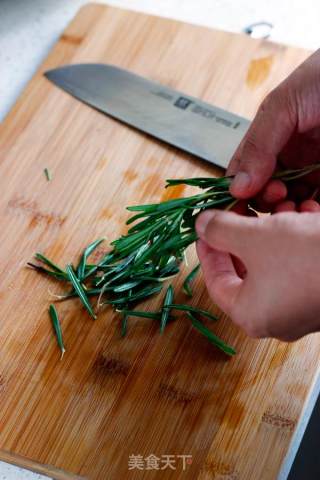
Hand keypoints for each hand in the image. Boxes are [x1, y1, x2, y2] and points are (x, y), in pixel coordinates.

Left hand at [196, 209, 319, 340]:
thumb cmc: (309, 257)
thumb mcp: (255, 237)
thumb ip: (220, 230)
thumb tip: (201, 225)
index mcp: (250, 314)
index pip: (215, 281)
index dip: (208, 249)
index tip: (207, 226)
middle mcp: (275, 318)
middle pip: (246, 268)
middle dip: (246, 232)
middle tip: (245, 209)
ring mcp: (302, 308)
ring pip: (275, 261)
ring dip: (275, 229)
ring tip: (285, 205)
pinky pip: (300, 264)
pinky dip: (298, 238)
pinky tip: (309, 215)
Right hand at [228, 49, 319, 212]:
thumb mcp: (282, 106)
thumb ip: (258, 145)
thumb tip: (236, 187)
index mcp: (268, 142)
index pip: (242, 174)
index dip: (235, 194)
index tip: (233, 209)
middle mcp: (289, 159)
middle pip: (264, 194)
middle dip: (264, 201)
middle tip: (275, 195)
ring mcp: (312, 172)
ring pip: (290, 204)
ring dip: (286, 211)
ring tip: (292, 205)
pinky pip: (316, 204)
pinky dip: (309, 212)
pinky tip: (309, 208)